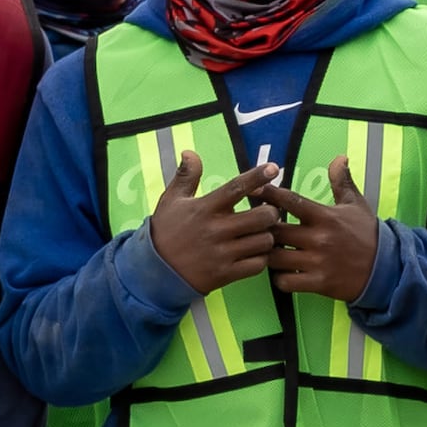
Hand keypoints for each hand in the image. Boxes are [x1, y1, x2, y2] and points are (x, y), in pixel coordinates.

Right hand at [143, 147, 281, 294]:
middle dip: (271, 212)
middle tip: (267, 213)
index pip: (236, 188)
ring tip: (260, 234)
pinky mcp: (225, 274)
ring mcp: (221, 254)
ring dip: (267, 236)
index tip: (273, 168)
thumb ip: (186, 177)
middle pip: (261, 217)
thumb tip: (190, 152)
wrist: (153, 272)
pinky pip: (258, 264)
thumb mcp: (171, 201)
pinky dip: (261, 258)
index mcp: (204, 209)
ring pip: (264, 241)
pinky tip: (254, 253)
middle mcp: (215, 230)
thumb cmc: (165, 232)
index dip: (256, 177)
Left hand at [259, 156, 382, 303]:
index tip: (253, 192)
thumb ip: (342, 182)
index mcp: (325, 216)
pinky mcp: (318, 282)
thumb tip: (339, 157)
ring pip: (276, 258)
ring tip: (267, 252)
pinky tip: (283, 273)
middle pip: (275, 231)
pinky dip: (279, 278)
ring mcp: (318, 262)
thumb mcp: (356, 205)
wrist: (386, 268)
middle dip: (263, 230)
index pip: (290, 201)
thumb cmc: (367, 234)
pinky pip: (286, 282)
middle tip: (256, 229)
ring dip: (268, 255)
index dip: (269, 195)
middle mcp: (319, 238)